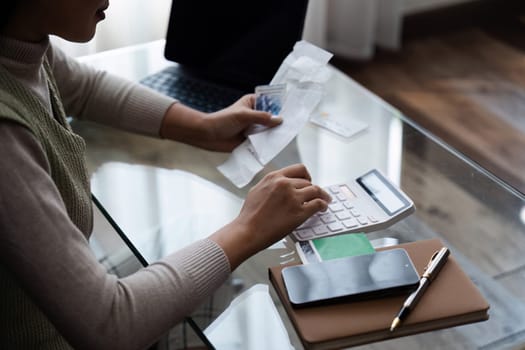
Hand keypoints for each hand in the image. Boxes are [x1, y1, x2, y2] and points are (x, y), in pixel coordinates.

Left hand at [160, 94, 281, 151]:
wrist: (208, 136)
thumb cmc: (222, 121)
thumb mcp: (243, 116)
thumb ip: (261, 117)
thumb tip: (278, 120)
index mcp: (253, 102)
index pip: (270, 101)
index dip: (281, 104)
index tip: (293, 108)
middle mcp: (255, 114)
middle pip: (272, 116)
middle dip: (280, 120)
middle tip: (294, 124)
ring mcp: (253, 127)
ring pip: (269, 129)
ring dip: (275, 132)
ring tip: (287, 135)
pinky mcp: (251, 139)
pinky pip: (263, 140)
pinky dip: (268, 142)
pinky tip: (277, 145)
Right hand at [210, 164, 331, 269]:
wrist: (248, 231)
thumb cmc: (250, 215)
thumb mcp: (258, 190)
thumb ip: (272, 185)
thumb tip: (283, 185)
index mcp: (274, 177)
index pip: (299, 169)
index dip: (306, 176)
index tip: (308, 181)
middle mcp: (285, 184)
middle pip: (308, 182)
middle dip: (313, 188)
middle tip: (316, 194)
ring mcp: (293, 198)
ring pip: (316, 191)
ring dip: (323, 195)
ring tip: (325, 200)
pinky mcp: (299, 212)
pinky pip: (318, 204)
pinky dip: (323, 205)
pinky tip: (323, 208)